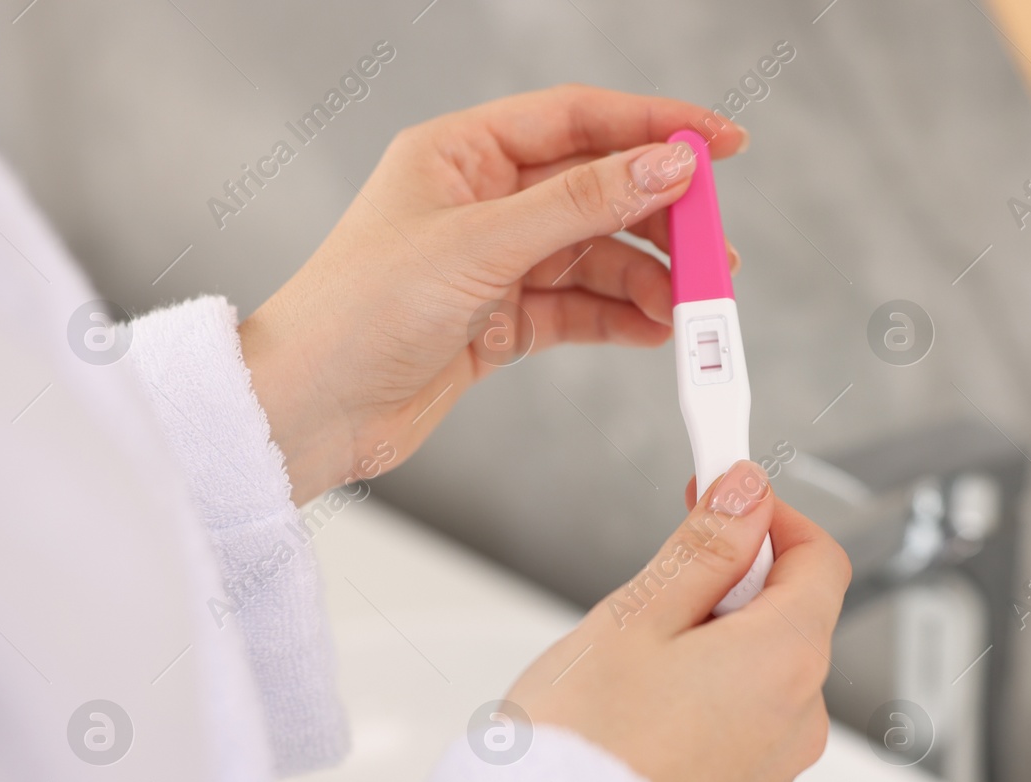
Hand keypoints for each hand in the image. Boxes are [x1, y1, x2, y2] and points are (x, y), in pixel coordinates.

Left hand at [237, 85, 746, 501]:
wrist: (311, 412)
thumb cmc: (356, 313)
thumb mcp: (478, 246)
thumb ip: (580, 204)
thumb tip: (663, 163)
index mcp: (460, 153)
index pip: (577, 119)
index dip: (653, 124)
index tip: (720, 141)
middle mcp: (480, 202)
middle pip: (596, 190)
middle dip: (660, 217)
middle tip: (713, 245)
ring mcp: (492, 263)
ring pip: (594, 256)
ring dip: (647, 278)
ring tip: (690, 305)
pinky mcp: (499, 321)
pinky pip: (578, 309)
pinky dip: (620, 318)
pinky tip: (655, 328)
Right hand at [508, 462, 851, 781]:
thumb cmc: (581, 744)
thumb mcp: (635, 617)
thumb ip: (704, 550)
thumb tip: (746, 494)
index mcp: (785, 658)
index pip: (819, 559)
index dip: (772, 517)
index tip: (719, 494)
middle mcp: (797, 718)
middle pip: (790, 615)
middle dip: (731, 585)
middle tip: (654, 586)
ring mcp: (773, 768)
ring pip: (762, 672)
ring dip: (714, 645)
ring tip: (632, 663)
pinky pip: (742, 724)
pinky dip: (706, 699)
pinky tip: (639, 712)